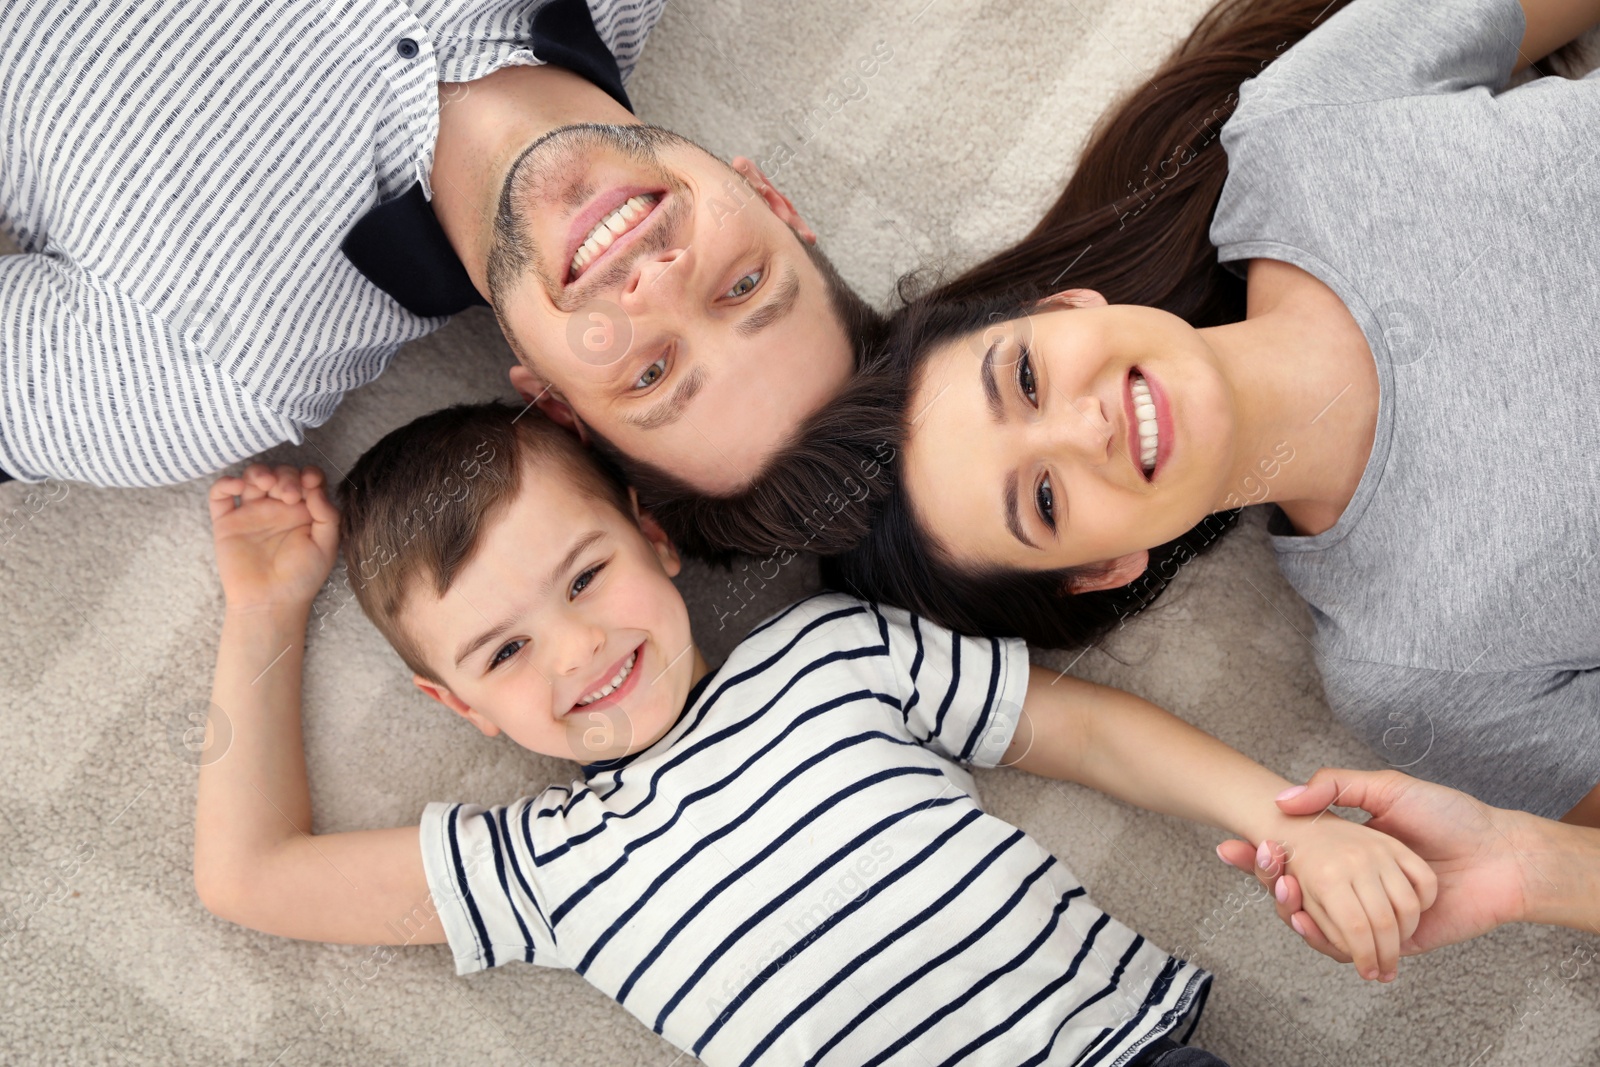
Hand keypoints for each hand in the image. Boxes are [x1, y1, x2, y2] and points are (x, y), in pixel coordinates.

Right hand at [208, 464, 338, 610]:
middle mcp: (278, 509)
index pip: (306, 480)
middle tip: (289, 494)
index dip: (308, 474)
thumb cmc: (302, 578)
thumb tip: (316, 487)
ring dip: (259, 472)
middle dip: (285, 476)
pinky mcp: (228, 523)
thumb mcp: (326, 545)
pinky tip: (238, 486)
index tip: (309, 481)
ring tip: (267, 485)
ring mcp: (252, 513)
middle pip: (281, 474)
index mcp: (304, 512)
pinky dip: (225, 483)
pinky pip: (220, 495)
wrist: (270, 602)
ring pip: (252, 478)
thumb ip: (327, 514)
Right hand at [1219, 768, 1529, 962]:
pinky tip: (1304, 918)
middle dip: (1265, 878)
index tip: (1232, 844)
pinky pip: (1343, 947)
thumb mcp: (1387, 787)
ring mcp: (1373, 912)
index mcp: (1352, 850)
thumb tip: (1282, 798)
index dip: (1261, 853)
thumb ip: (1334, 785)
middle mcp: (1357, 883)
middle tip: (1253, 860)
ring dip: (1286, 908)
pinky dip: (1318, 937)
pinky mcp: (1391, 941)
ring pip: (1313, 921)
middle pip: (1295, 890)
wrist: (1502, 857)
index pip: (1295, 856)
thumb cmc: (1451, 816)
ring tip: (1280, 889)